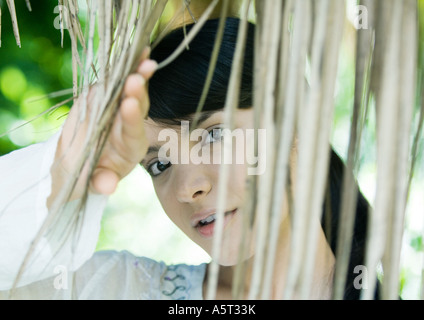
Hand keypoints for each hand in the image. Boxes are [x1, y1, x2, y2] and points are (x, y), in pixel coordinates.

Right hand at [49, 49, 156, 205]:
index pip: (133, 132)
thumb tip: (105, 187)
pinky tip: (136, 49)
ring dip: (138, 72)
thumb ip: (99, 182)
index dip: (131, 119)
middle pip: (137, 107)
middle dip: (136, 92)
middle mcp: (130, 125)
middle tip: (137, 77)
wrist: (80, 160)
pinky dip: (128, 65)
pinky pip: (119, 79)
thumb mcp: (90, 181)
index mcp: (130, 147)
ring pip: (132, 90)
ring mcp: (121, 108)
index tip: (130, 106)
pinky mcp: (110, 96)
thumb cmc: (88, 173)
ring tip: (143, 53)